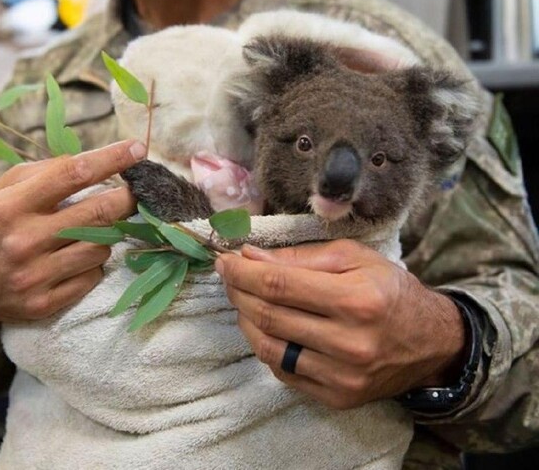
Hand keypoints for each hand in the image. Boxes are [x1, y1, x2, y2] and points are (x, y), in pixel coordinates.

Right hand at [0, 140, 145, 330]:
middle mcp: (23, 242)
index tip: (137, 148)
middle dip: (128, 197)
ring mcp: (35, 277)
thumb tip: (95, 161)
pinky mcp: (44, 304)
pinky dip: (94, 262)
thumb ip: (46, 172)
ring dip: (107, 232)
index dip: (112, 159)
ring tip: (93, 227)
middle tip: (139, 190)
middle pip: (98, 213)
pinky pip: (93, 276)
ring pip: (101, 247)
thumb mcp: (3, 189)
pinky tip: (78, 255)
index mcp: (10, 206)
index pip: (73, 174)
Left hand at [215, 240, 466, 408]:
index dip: (243, 272)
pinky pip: (283, 371)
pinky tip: (266, 325)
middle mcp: (349, 343)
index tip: (224, 260)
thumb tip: (251, 256)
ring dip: (245, 319)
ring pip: (268, 348)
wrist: (431, 341)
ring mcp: (342, 376)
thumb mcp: (353, 256)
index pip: (279, 285)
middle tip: (229, 275)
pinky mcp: (336, 397)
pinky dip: (266, 345)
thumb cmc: (390, 289)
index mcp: (356, 299)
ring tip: (243, 298)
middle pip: (269, 315)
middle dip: (238, 292)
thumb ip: (300, 257)